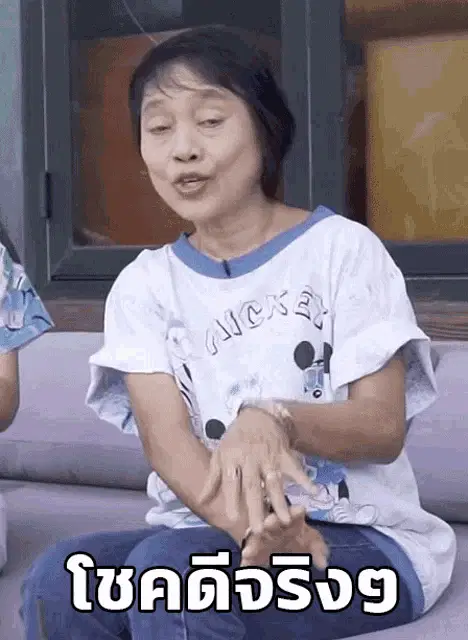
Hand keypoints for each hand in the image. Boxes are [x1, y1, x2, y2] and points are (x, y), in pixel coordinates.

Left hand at [199, 407, 318, 533]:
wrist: (257, 414)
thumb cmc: (235, 439)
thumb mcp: (220, 454)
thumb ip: (213, 479)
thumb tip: (201, 500)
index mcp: (232, 459)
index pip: (231, 481)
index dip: (232, 498)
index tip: (232, 517)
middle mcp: (250, 459)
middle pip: (253, 486)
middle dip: (256, 507)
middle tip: (259, 529)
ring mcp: (269, 457)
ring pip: (274, 482)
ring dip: (280, 501)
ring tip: (285, 521)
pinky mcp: (284, 454)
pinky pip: (295, 469)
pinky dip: (305, 480)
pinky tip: (314, 492)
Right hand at [241, 506, 328, 569]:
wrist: (280, 542)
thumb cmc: (298, 536)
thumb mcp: (311, 541)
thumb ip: (318, 549)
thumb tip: (323, 563)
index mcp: (290, 520)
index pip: (294, 515)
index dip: (296, 512)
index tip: (301, 510)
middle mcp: (274, 526)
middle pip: (272, 522)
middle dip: (271, 522)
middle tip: (268, 523)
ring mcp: (262, 537)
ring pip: (256, 539)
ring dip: (253, 544)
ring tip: (248, 551)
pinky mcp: (253, 549)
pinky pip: (249, 555)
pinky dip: (247, 561)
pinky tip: (244, 566)